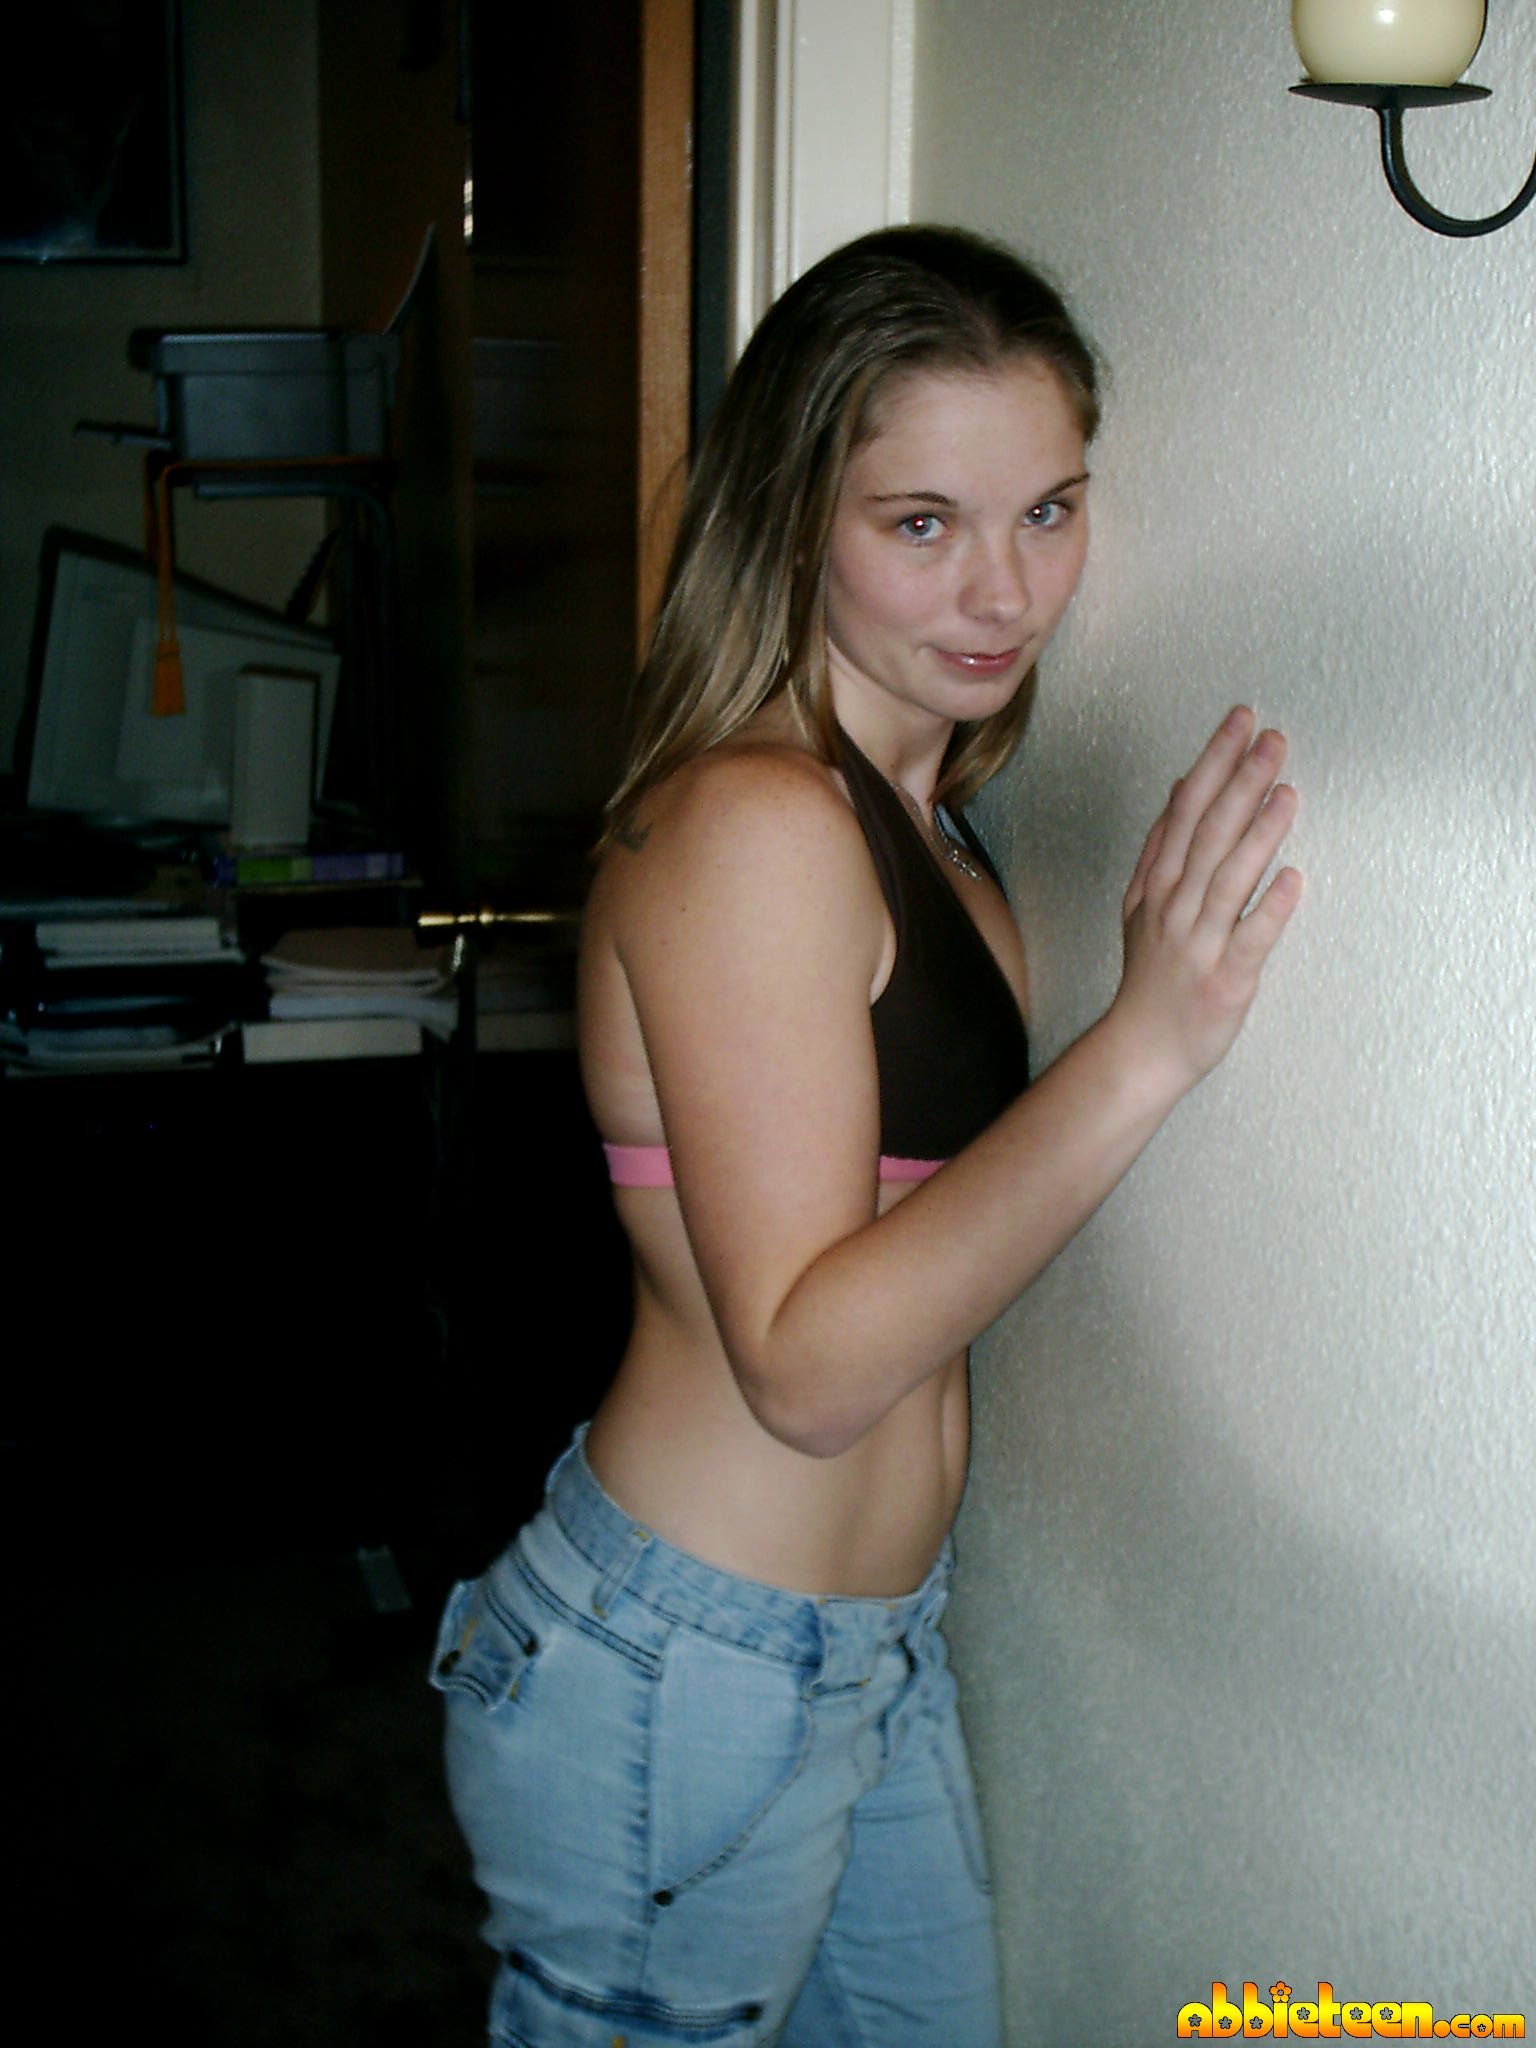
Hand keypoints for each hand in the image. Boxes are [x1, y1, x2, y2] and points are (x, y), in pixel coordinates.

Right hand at [1114, 706, 1301, 1092]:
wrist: (1142, 1048)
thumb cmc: (1150, 977)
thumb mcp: (1141, 905)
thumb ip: (1161, 845)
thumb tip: (1183, 786)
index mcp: (1159, 883)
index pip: (1187, 808)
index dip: (1214, 762)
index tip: (1241, 720)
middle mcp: (1176, 906)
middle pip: (1208, 833)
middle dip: (1240, 781)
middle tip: (1271, 739)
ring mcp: (1199, 942)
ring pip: (1228, 879)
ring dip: (1258, 834)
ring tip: (1286, 792)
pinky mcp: (1225, 979)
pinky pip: (1250, 940)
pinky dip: (1271, 909)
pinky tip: (1294, 879)